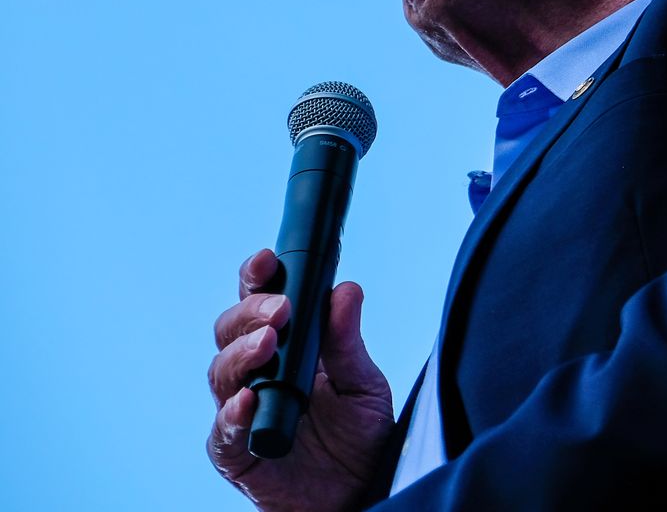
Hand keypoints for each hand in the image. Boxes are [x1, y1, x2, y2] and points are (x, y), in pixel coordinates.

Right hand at [206, 249, 394, 511]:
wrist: (360, 490)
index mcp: (286, 347)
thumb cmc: (358, 435)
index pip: (260, 303)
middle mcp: (256, 374)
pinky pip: (223, 431)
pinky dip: (231, 414)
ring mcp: (240, 412)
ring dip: (241, 354)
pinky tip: (245, 401)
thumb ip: (347, 341)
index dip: (256, 278)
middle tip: (279, 309)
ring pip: (221, 372)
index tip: (268, 260)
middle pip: (231, 331)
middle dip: (250, 313)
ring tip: (268, 344)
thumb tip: (345, 289)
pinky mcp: (235, 453)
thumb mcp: (363, 383)